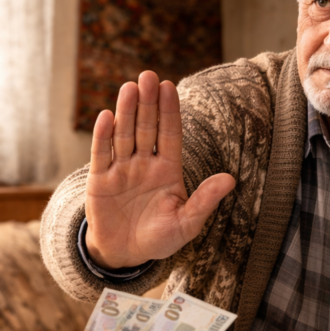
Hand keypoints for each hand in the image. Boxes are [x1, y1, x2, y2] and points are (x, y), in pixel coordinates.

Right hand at [85, 70, 235, 268]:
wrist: (126, 255)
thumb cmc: (159, 239)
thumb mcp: (187, 224)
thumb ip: (205, 201)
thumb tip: (230, 179)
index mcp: (167, 170)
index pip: (169, 134)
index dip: (169, 111)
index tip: (169, 87)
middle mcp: (144, 163)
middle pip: (146, 127)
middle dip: (147, 102)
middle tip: (148, 76)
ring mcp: (121, 169)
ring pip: (124, 134)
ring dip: (126, 111)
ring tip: (129, 88)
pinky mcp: (99, 180)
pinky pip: (101, 154)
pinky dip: (103, 136)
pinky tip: (106, 116)